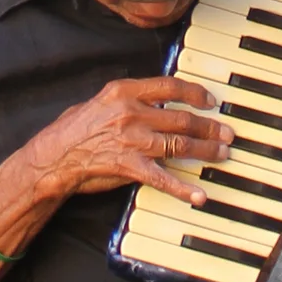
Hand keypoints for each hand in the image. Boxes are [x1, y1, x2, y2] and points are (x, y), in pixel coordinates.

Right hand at [27, 74, 232, 208]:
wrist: (54, 156)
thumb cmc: (74, 128)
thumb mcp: (101, 101)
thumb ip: (129, 98)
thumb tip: (156, 100)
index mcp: (125, 91)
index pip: (170, 86)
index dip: (195, 93)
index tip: (210, 101)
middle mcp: (132, 112)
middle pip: (182, 118)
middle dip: (209, 127)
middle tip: (227, 133)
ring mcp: (132, 140)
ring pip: (179, 144)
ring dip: (205, 151)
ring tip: (222, 154)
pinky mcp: (130, 166)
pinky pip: (163, 177)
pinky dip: (183, 188)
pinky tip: (199, 195)